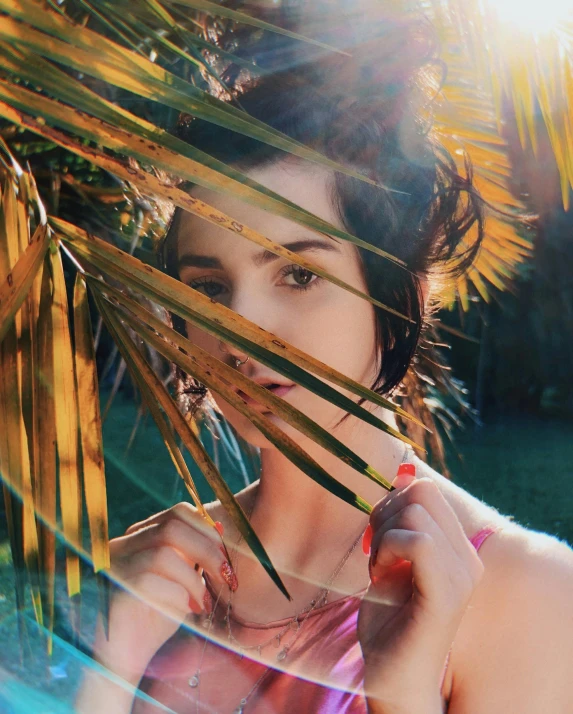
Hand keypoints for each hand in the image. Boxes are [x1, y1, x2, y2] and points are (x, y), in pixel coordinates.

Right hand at [91, 503, 234, 682]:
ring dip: (193, 578)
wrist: (126, 658)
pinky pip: (149, 580)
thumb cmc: (157, 616)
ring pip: (163, 552)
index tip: (226, 558)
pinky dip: (177, 594)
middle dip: (208, 550)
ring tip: (203, 601)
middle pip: (172, 526)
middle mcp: (124, 543)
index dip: (208, 530)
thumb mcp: (184, 579)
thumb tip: (220, 525)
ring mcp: (115, 564)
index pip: (179, 512)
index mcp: (142, 535)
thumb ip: (196, 554)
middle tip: (226, 576)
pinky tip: (187, 609)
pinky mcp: (113, 589)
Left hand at [357, 466, 484, 712]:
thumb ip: (398, 520)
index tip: (378, 540)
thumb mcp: (390, 559)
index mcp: (457, 549)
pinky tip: (382, 575)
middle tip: (377, 553)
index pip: (425, 489)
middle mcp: (466, 558)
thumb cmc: (388, 622)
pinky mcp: (447, 594)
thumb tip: (402, 473)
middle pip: (421, 491)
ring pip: (415, 511)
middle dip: (384, 513)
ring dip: (383, 535)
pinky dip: (387, 550)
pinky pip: (419, 542)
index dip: (389, 504)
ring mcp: (461, 575)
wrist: (393, 679)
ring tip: (381, 569)